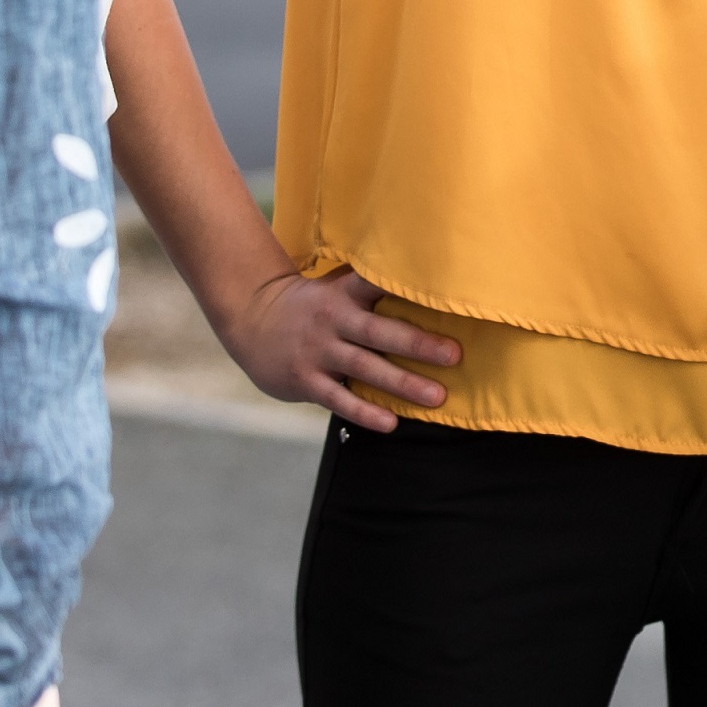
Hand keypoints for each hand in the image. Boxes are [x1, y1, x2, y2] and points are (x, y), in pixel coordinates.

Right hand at [217, 268, 462, 433]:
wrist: (251, 317)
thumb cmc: (311, 305)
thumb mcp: (336, 287)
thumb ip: (371, 289)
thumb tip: (425, 285)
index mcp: (344, 293)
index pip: (377, 283)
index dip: (406, 285)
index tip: (442, 292)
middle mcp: (333, 320)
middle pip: (380, 332)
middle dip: (418, 344)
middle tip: (455, 355)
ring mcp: (318, 351)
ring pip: (365, 368)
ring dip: (402, 383)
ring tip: (436, 396)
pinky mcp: (306, 380)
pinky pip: (339, 399)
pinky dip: (364, 412)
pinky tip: (391, 422)